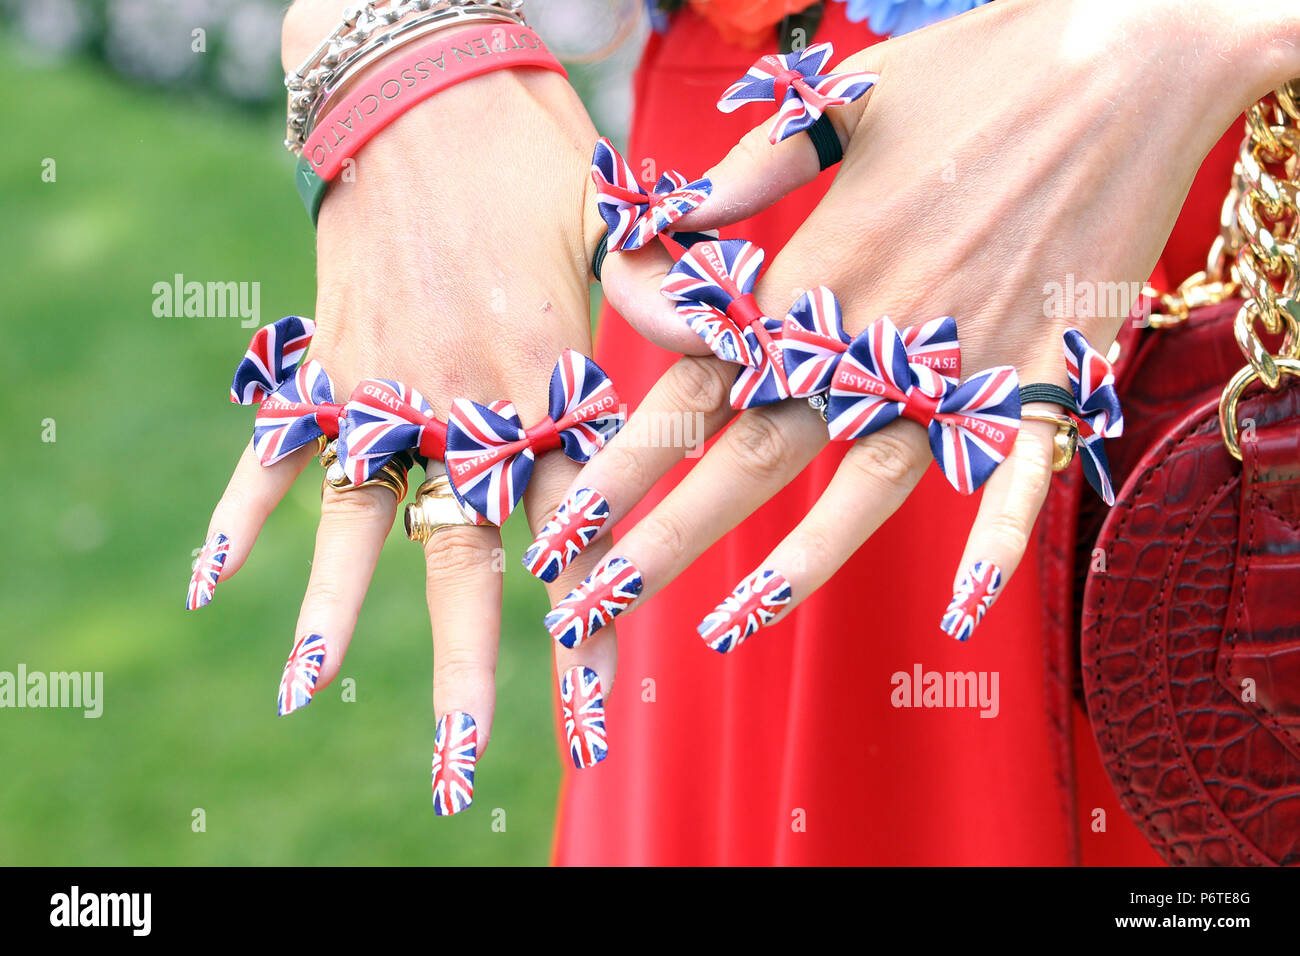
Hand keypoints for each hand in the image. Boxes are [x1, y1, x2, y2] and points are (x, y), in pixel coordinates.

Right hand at [185, 1, 702, 807]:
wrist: (419, 80)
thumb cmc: (530, 148)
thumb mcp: (613, 216)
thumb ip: (665, 296)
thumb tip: (736, 345)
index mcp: (543, 378)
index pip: (572, 530)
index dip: (585, 624)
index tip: (590, 713)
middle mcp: (461, 401)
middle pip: (465, 557)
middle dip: (467, 667)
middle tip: (461, 763)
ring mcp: (384, 384)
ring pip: (358, 519)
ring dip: (331, 609)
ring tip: (304, 694)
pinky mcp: (327, 358)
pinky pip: (277, 444)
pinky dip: (242, 508)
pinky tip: (215, 583)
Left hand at [523, 0, 1299, 646]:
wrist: (1128, 58)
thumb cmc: (976, 69)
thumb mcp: (841, 105)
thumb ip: (746, 177)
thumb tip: (662, 226)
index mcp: (820, 272)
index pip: (698, 386)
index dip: (622, 459)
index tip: (563, 518)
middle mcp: (879, 334)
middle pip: (754, 454)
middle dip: (664, 535)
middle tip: (594, 605)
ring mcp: (966, 363)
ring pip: (866, 488)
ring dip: (793, 564)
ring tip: (727, 627)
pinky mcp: (1048, 375)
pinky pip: (1018, 475)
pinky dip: (997, 542)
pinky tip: (969, 612)